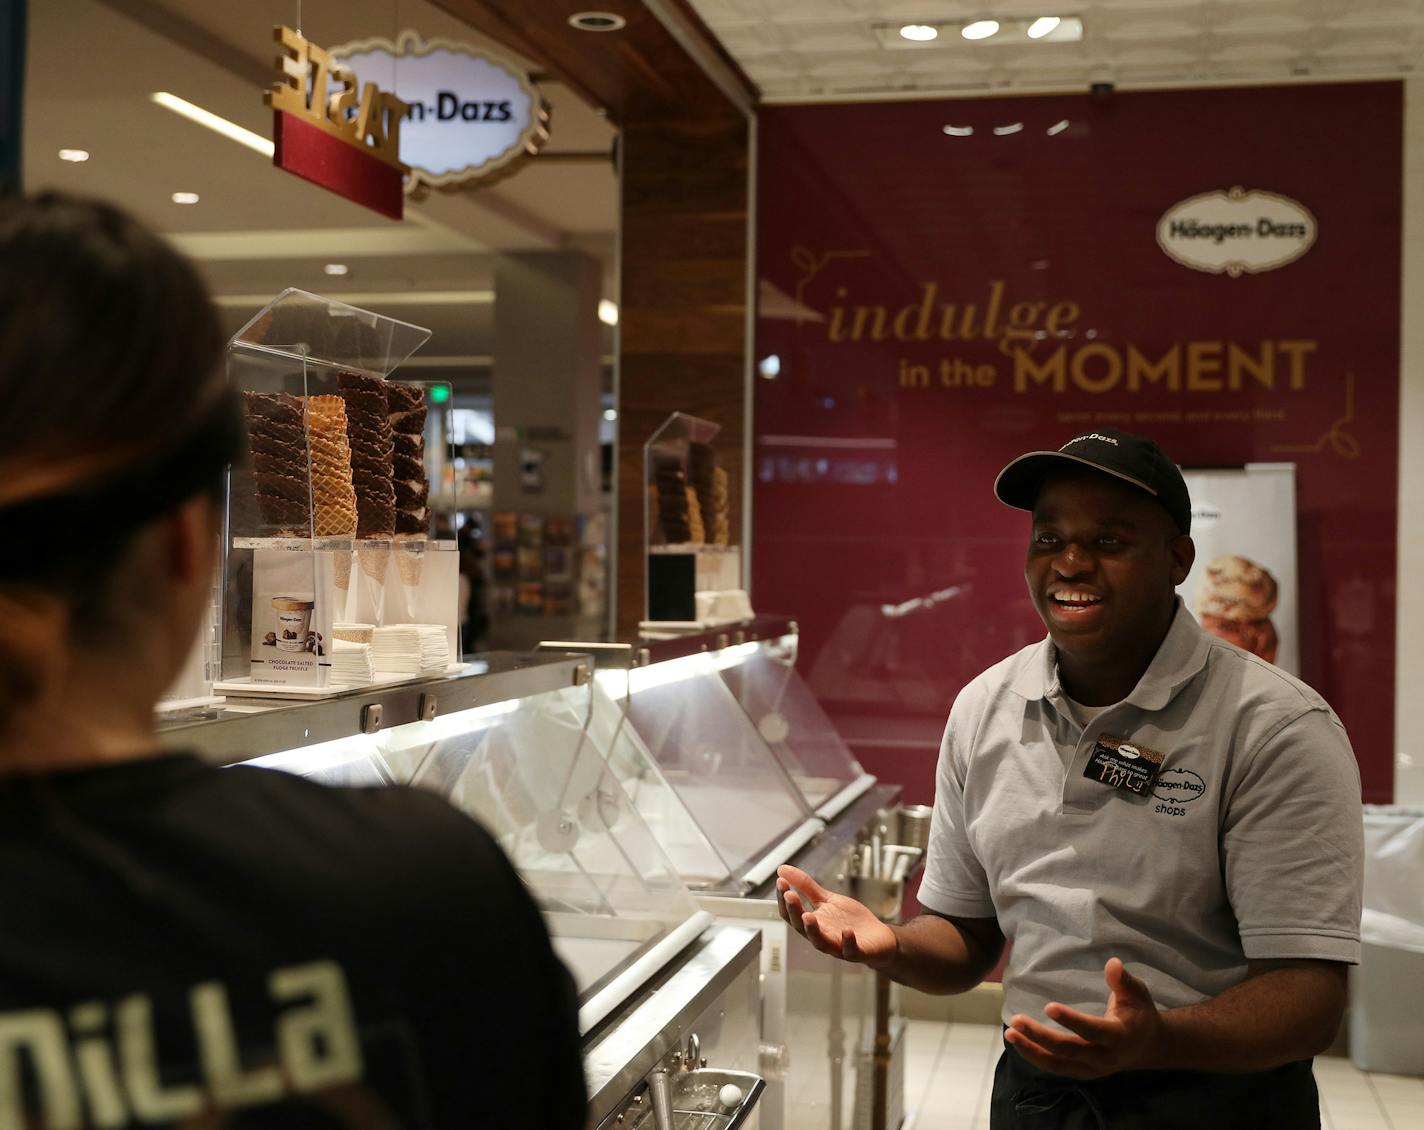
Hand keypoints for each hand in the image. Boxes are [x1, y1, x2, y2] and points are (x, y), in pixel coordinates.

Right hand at [775, 865, 898, 969]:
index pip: (792, 914)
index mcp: (813, 923)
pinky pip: (850, 950)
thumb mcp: (827, 900)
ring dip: (813, 930)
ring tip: (808, 915)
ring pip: (821, 942)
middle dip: (794, 911)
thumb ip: (806, 887)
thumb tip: (782, 870)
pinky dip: (847, 941)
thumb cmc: (850, 920)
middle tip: (789, 895)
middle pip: (801, 928)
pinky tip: (847, 931)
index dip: (784, 899)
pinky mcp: (857, 952)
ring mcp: (838, 946)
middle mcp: (821, 936)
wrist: (878, 936)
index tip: (780, 882)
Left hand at [1005, 958, 1165, 1078]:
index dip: (1071, 1020)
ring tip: (1010, 1034)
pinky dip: (1036, 1057)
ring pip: (1058, 1065)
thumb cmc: (1139, 1013)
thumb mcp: (1137, 994)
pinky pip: (1056, 1068)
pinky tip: (1019, 1043)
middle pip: (1069, 1050)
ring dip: (1032, 1050)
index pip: (1092, 1030)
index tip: (1048, 1006)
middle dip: (1041, 1037)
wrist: (1148, 1047)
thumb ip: (1123, 981)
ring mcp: (1093, 1069)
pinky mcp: (1082, 1072)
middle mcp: (1104, 1057)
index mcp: (1119, 1036)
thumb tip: (1113, 963)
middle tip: (1017, 1020)